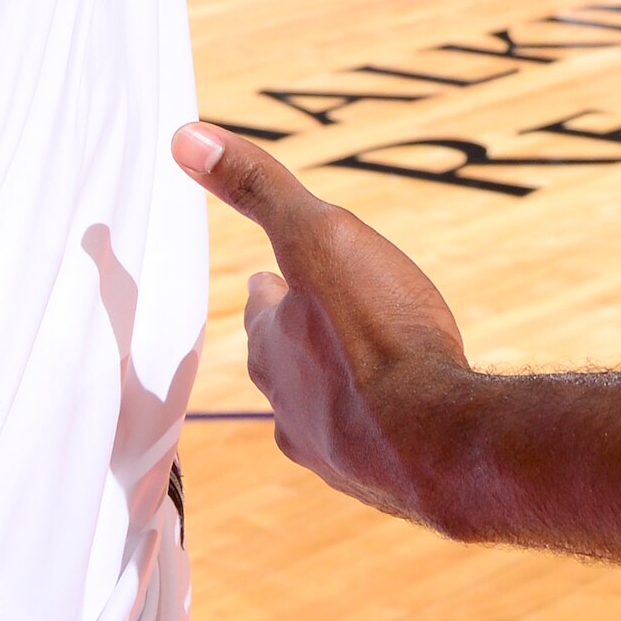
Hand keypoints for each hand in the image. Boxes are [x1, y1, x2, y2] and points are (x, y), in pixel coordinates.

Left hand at [171, 125, 468, 525]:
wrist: (438, 443)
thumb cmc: (377, 335)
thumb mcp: (318, 236)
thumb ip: (256, 187)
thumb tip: (182, 137)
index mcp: (274, 343)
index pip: (262, 306)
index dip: (270, 288)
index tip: (268, 280)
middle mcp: (288, 402)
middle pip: (283, 362)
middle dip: (297, 339)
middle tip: (315, 320)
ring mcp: (330, 450)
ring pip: (322, 411)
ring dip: (336, 390)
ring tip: (362, 374)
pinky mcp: (377, 483)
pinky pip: (370, 449)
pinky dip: (381, 430)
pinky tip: (403, 425)